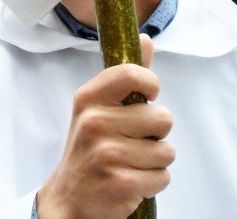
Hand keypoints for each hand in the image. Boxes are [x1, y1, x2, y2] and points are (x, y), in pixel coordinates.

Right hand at [37, 35, 173, 218]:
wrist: (69, 198)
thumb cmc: (90, 148)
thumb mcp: (99, 109)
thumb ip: (126, 77)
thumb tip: (146, 40)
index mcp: (88, 98)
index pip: (132, 73)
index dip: (151, 84)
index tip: (148, 97)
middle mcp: (94, 122)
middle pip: (162, 118)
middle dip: (155, 135)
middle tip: (131, 143)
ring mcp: (106, 153)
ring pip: (167, 151)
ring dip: (155, 162)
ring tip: (130, 164)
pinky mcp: (120, 182)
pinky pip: (163, 177)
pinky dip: (153, 183)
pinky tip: (131, 182)